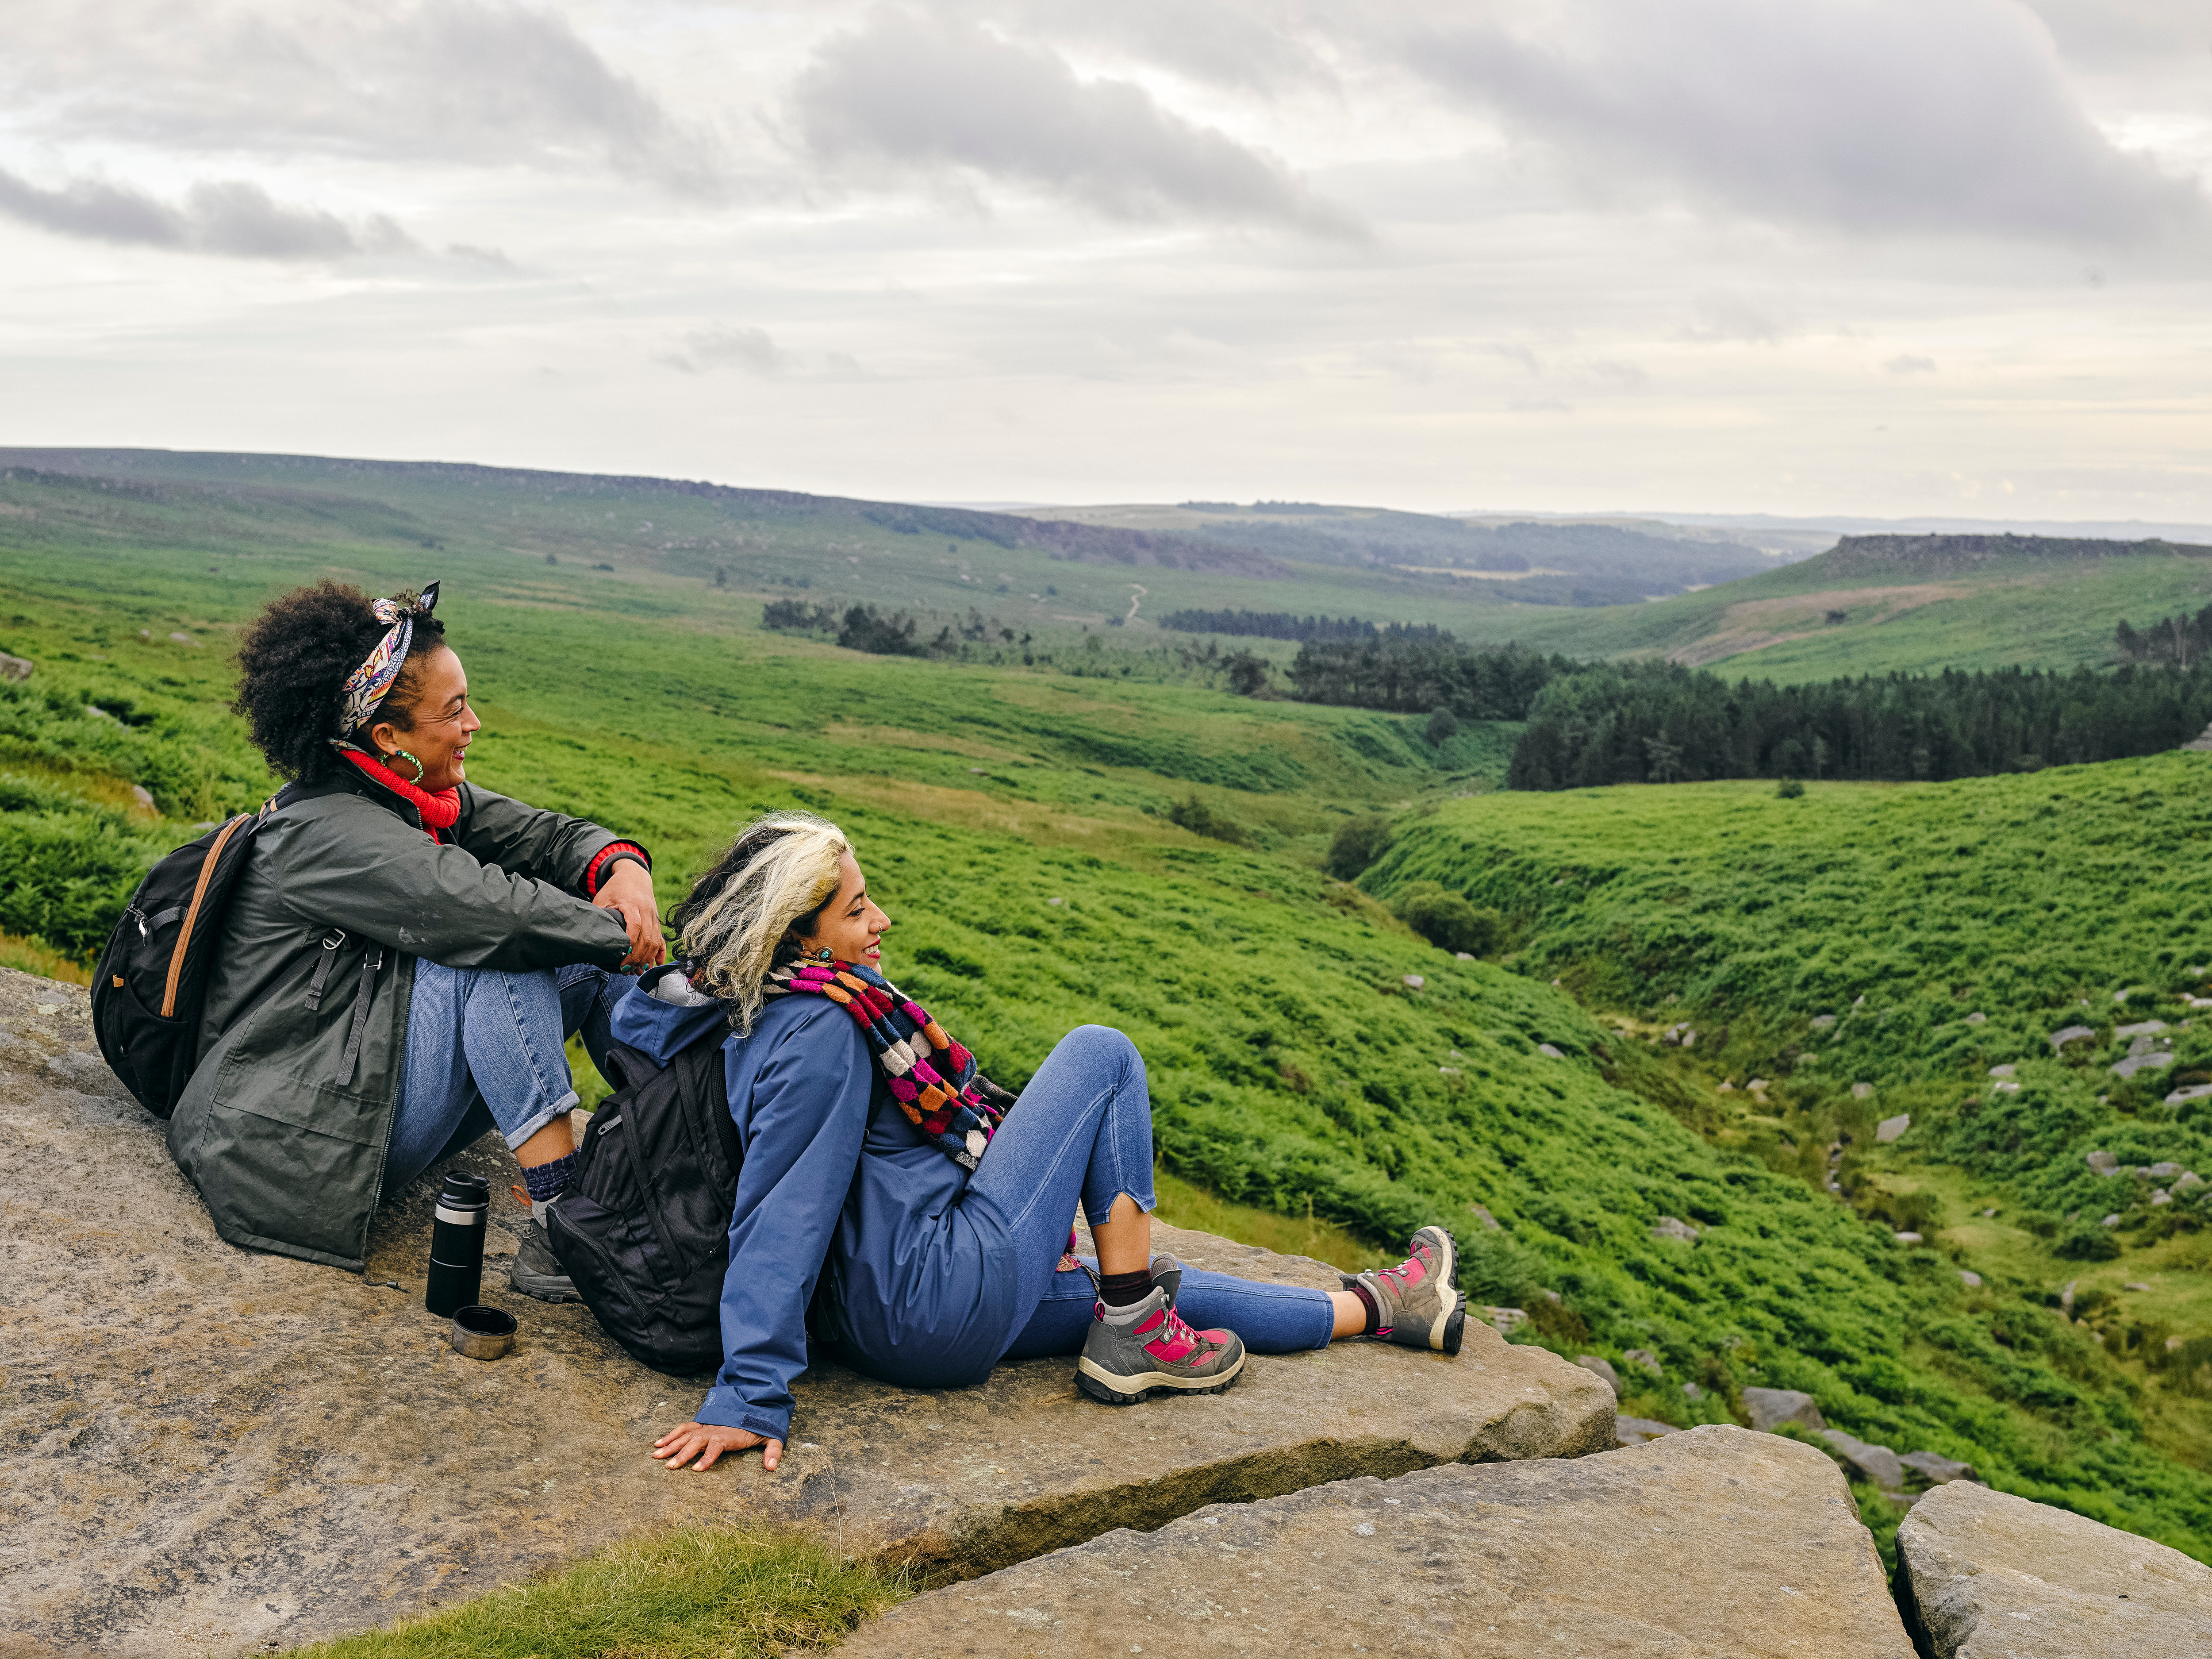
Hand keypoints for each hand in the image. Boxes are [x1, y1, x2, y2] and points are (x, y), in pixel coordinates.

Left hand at [595, 861, 665, 967]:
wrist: (634, 876)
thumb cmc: (615, 888)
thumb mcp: (602, 899)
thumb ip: (598, 917)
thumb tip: (587, 941)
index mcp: (631, 904)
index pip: (635, 926)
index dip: (630, 943)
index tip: (621, 957)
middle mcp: (646, 911)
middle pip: (646, 938)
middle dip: (637, 957)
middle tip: (625, 969)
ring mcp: (653, 916)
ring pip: (655, 941)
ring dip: (647, 958)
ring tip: (637, 970)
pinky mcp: (657, 921)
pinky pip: (661, 939)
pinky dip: (659, 952)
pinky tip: (655, 963)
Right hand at [652, 1421, 781, 1471]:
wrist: (756, 1405)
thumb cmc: (762, 1427)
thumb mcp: (773, 1437)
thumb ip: (773, 1451)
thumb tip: (771, 1467)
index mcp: (730, 1435)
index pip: (717, 1445)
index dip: (708, 1457)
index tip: (697, 1469)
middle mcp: (715, 1430)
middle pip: (696, 1441)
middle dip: (682, 1454)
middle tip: (669, 1467)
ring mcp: (707, 1426)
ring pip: (686, 1435)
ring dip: (671, 1444)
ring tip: (656, 1456)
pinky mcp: (702, 1424)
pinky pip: (684, 1428)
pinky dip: (671, 1434)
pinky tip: (658, 1443)